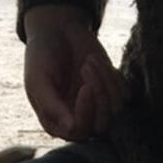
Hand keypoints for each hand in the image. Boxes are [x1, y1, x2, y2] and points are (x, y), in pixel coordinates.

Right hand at [22, 4, 125, 142]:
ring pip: (115, 110)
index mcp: (56, 122)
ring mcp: (97, 107)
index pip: (78, 132)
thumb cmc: (42, 55)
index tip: (85, 87)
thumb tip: (70, 129)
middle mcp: (78, 119)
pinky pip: (124, 94)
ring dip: (106, 82)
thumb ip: (51, 105)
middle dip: (99, 95)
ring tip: (89, 60)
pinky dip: (113, 76)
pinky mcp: (112, 92)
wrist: (57, 30)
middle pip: (101, 126)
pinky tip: (97, 61)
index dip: (86, 114)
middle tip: (86, 66)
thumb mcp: (38, 79)